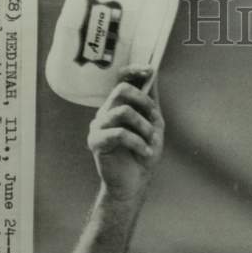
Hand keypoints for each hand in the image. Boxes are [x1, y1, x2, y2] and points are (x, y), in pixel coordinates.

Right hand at [87, 66, 163, 201]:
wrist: (135, 182)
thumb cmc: (143, 154)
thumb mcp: (154, 126)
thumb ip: (151, 103)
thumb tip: (153, 74)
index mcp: (119, 106)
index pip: (120, 80)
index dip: (133, 71)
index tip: (150, 70)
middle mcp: (106, 112)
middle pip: (121, 90)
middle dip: (144, 101)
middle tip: (155, 118)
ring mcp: (98, 126)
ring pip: (123, 111)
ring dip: (144, 127)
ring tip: (151, 141)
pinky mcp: (96, 141)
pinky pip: (119, 133)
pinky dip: (138, 143)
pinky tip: (146, 152)